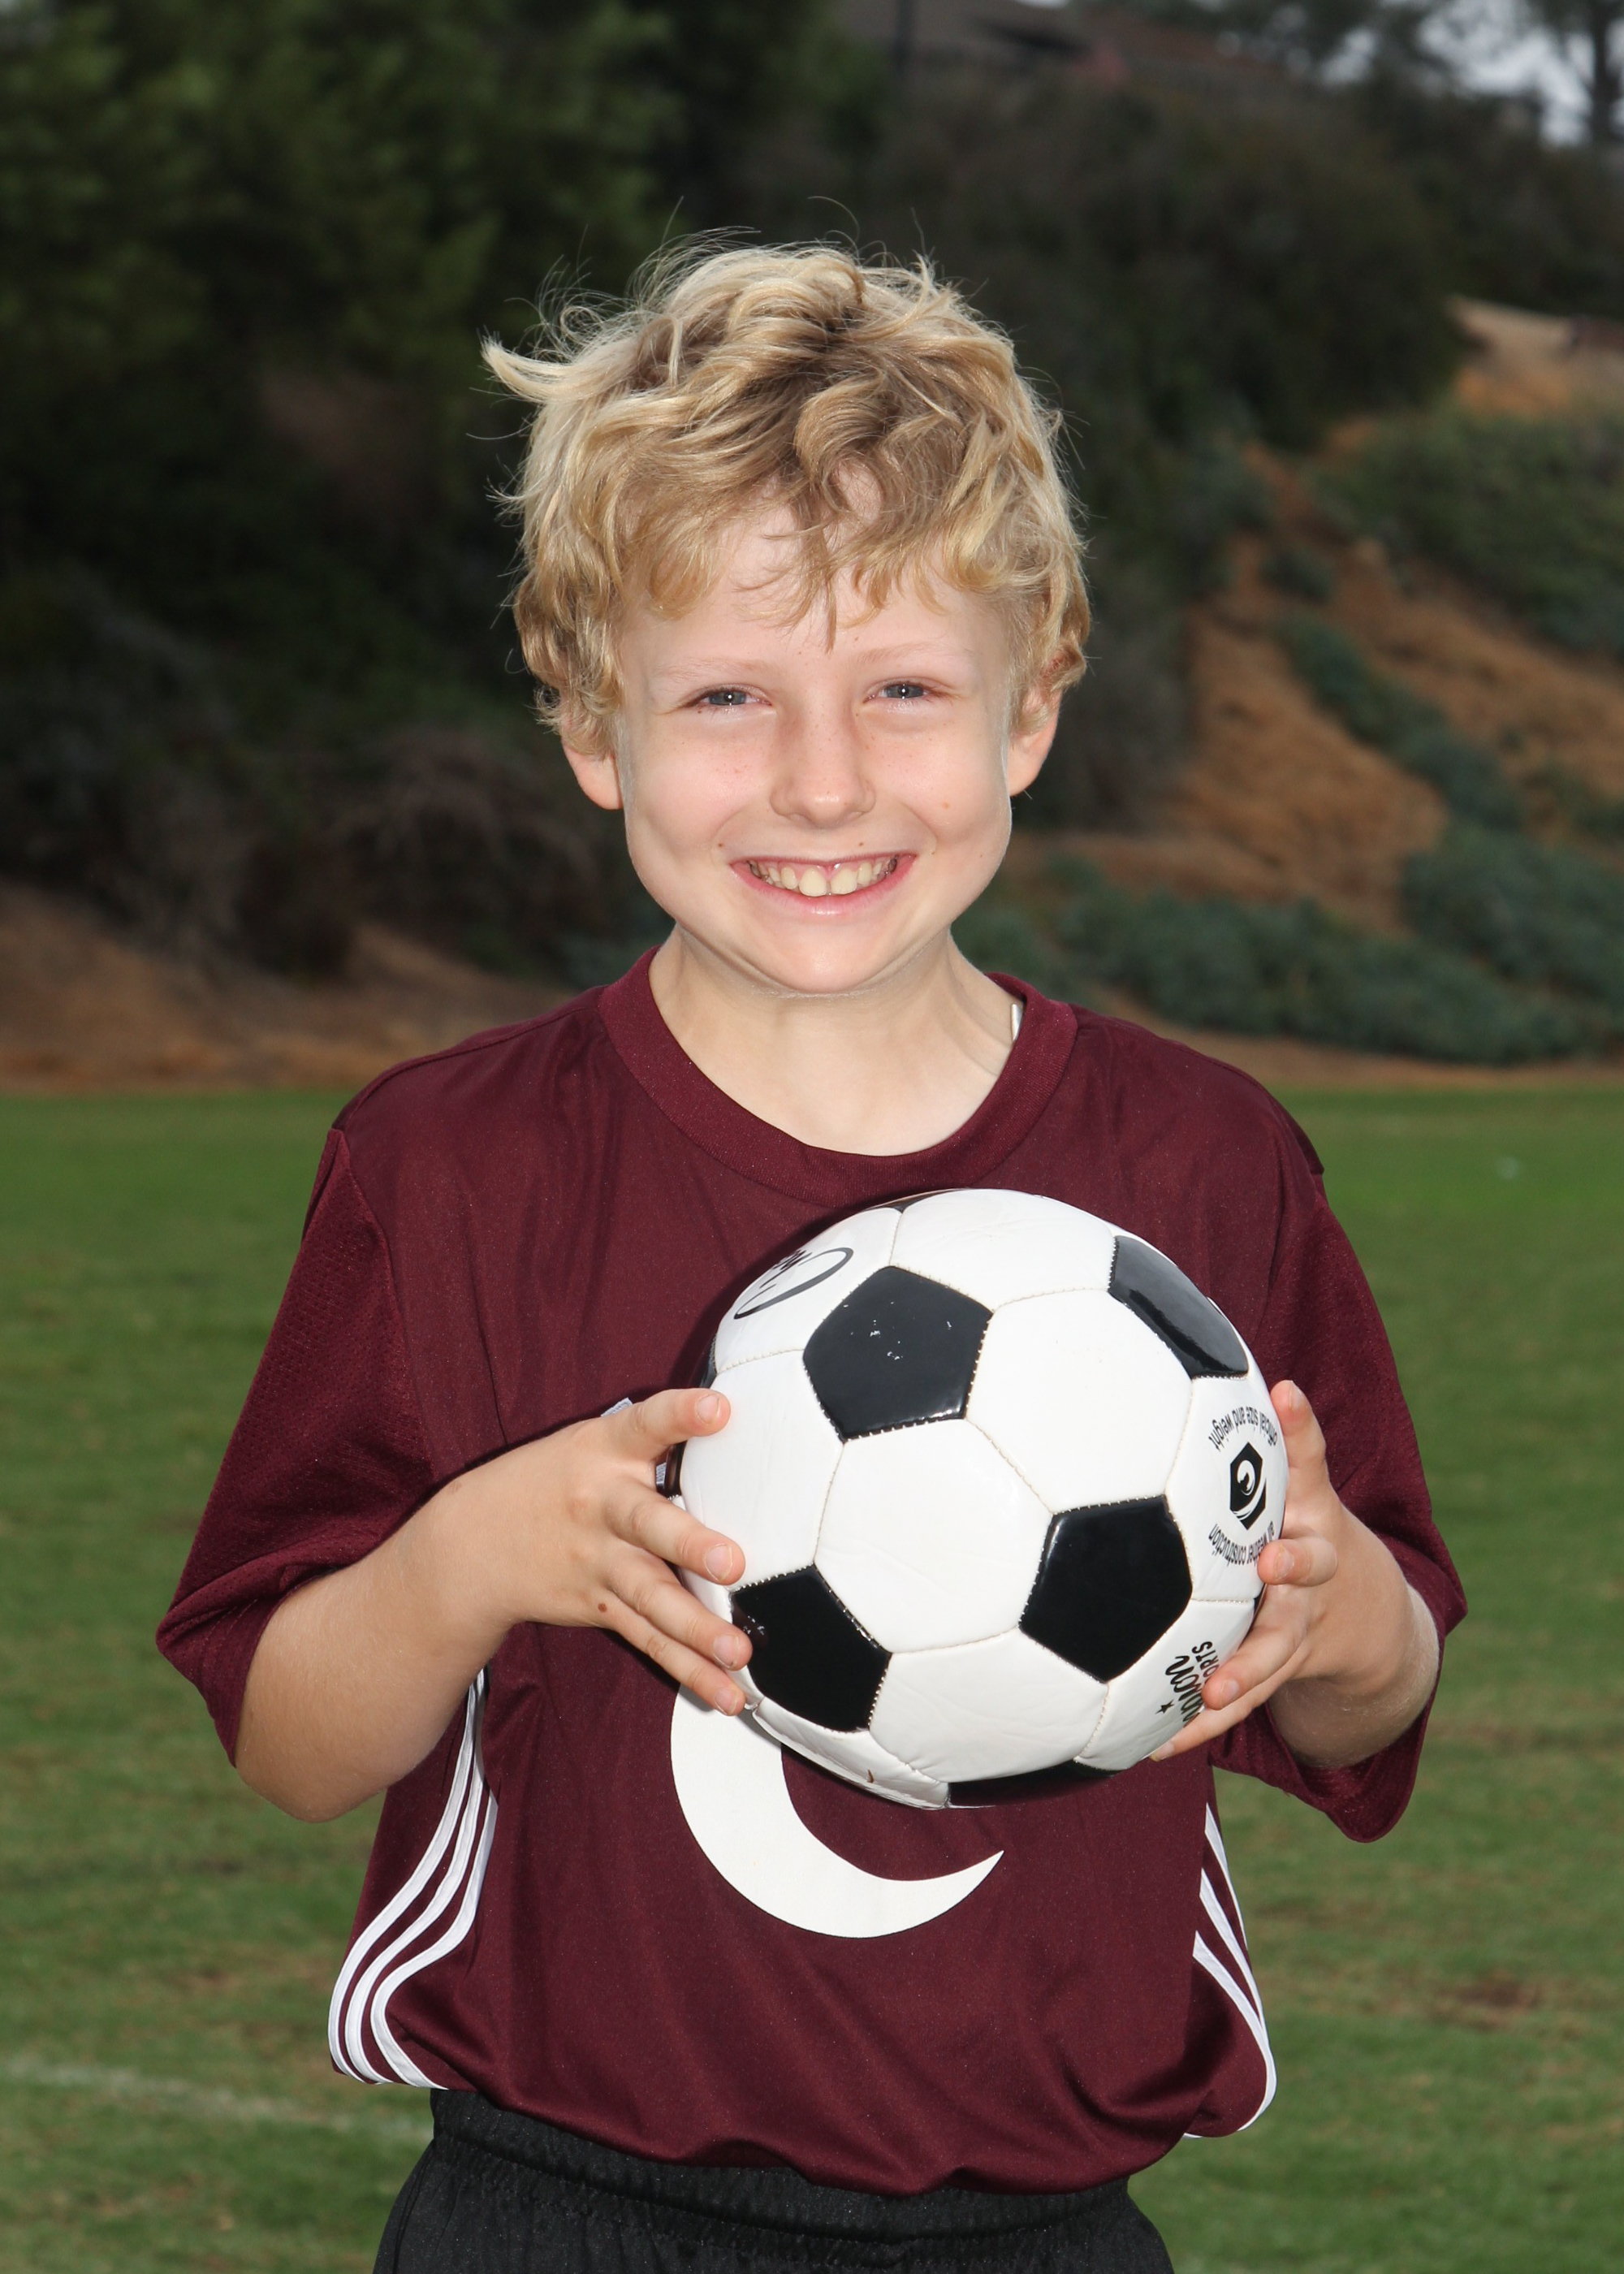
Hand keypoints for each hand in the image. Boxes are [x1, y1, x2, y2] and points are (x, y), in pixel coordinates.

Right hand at [430, 1388, 751, 1714]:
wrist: (468, 1545)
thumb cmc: (552, 1480)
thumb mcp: (591, 1442)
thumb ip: (652, 1440)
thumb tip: (736, 1423)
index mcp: (605, 1450)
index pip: (645, 1423)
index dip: (680, 1413)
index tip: (718, 1409)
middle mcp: (602, 1507)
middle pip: (647, 1525)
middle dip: (689, 1544)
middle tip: (732, 1563)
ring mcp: (599, 1563)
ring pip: (652, 1597)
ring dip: (696, 1628)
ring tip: (738, 1650)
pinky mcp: (601, 1608)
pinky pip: (650, 1640)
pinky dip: (689, 1670)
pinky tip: (727, 1693)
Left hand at [1151, 1379, 1437, 1767]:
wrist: (1370, 1616)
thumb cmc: (1295, 1524)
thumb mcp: (1288, 1480)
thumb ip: (1244, 1426)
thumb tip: (1160, 1336)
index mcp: (1308, 1509)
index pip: (1310, 1459)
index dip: (1301, 1427)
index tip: (1286, 1395)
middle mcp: (1313, 1564)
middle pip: (1311, 1562)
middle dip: (1295, 1561)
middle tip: (1272, 1560)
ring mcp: (1302, 1623)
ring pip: (1277, 1649)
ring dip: (1244, 1670)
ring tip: (1213, 1690)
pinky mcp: (1280, 1671)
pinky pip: (1241, 1701)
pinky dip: (1197, 1722)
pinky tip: (1150, 1746)